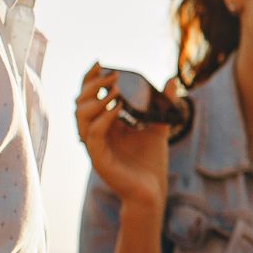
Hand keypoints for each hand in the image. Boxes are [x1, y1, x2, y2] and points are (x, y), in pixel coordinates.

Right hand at [75, 63, 172, 206]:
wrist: (152, 190)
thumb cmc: (151, 162)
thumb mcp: (159, 125)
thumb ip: (164, 103)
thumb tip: (172, 79)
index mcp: (104, 124)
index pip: (89, 96)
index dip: (90, 79)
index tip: (101, 62)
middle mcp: (95, 133)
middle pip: (81, 103)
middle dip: (93, 86)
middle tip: (113, 75)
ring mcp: (95, 146)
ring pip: (80, 118)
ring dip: (96, 100)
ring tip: (116, 90)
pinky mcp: (98, 159)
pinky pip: (92, 135)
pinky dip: (103, 120)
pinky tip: (117, 109)